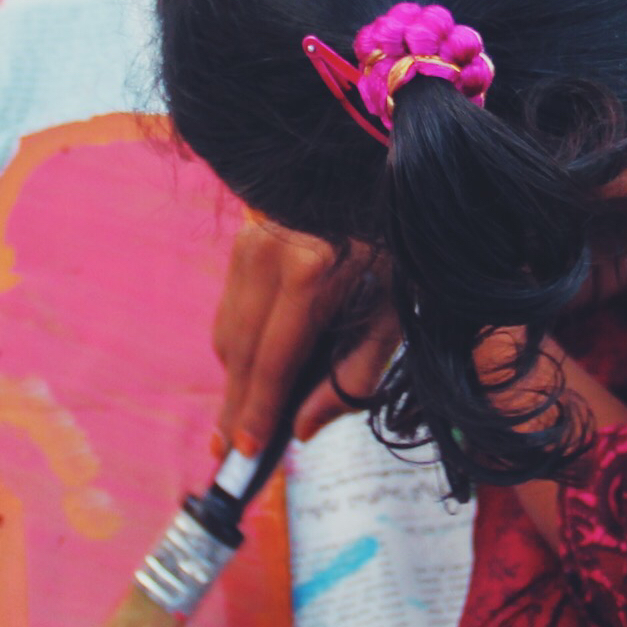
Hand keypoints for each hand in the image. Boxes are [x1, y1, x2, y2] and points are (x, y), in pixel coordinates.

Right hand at [211, 219, 396, 458]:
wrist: (388, 176)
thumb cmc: (401, 246)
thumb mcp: (395, 314)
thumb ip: (352, 376)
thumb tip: (302, 429)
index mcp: (311, 270)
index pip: (273, 358)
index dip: (257, 409)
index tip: (244, 450)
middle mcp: (269, 253)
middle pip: (240, 349)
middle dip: (235, 404)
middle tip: (225, 449)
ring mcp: (251, 239)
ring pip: (228, 328)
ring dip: (235, 376)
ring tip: (238, 419)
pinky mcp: (246, 236)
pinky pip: (232, 304)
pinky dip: (240, 341)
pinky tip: (253, 369)